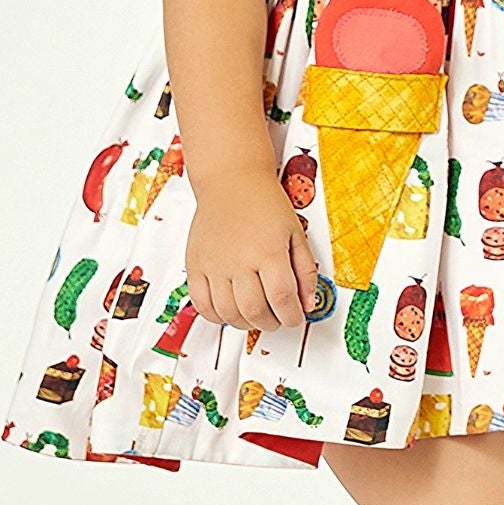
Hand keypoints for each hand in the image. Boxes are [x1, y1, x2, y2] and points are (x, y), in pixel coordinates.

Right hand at [185, 173, 320, 328]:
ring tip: (255, 314)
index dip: (292, 317)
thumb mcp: (296, 233)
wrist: (231, 180)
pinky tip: (229, 310)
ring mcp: (214, 264)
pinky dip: (217, 316)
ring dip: (245, 323)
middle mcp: (239, 260)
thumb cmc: (264, 203)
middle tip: (277, 318)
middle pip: (255, 311)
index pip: (282, 299)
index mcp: (269, 251)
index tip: (295, 318)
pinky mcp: (195, 265)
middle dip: (271, 323)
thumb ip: (305, 271)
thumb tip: (308, 303)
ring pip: (228, 313)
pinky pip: (202, 304)